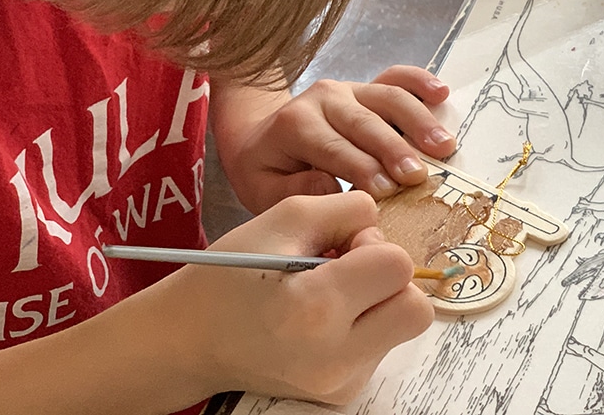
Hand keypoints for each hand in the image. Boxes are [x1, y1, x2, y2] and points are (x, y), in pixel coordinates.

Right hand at [159, 192, 433, 403]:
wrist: (187, 341)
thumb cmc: (228, 277)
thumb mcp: (282, 218)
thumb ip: (346, 209)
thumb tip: (381, 225)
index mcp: (316, 309)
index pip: (397, 266)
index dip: (373, 243)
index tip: (341, 245)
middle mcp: (334, 357)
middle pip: (416, 308)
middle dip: (390, 278)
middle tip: (349, 268)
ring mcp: (340, 383)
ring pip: (401, 328)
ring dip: (378, 301)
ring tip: (330, 293)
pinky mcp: (341, 395)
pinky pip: (380, 348)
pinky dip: (363, 325)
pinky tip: (323, 318)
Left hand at [215, 65, 455, 212]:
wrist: (261, 135)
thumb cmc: (267, 169)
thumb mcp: (263, 189)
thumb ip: (294, 191)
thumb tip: (330, 186)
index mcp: (295, 125)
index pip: (334, 148)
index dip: (362, 168)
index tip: (388, 191)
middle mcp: (324, 99)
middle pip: (366, 123)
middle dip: (395, 149)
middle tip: (419, 176)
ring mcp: (348, 89)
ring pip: (387, 99)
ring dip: (418, 122)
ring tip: (444, 147)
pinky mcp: (366, 88)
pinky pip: (395, 77)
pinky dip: (419, 82)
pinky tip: (442, 94)